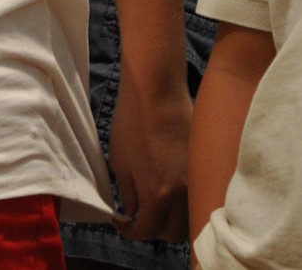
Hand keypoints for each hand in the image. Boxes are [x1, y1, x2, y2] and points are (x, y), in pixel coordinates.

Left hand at [108, 63, 191, 242]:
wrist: (157, 90)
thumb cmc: (132, 121)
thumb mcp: (120, 161)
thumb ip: (129, 194)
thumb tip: (134, 211)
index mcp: (158, 194)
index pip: (147, 231)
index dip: (129, 231)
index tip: (121, 221)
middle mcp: (183, 194)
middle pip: (173, 233)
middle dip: (153, 229)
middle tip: (139, 214)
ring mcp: (196, 180)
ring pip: (189, 218)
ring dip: (172, 219)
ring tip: (156, 204)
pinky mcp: (203, 166)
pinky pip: (196, 196)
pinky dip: (185, 201)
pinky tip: (172, 189)